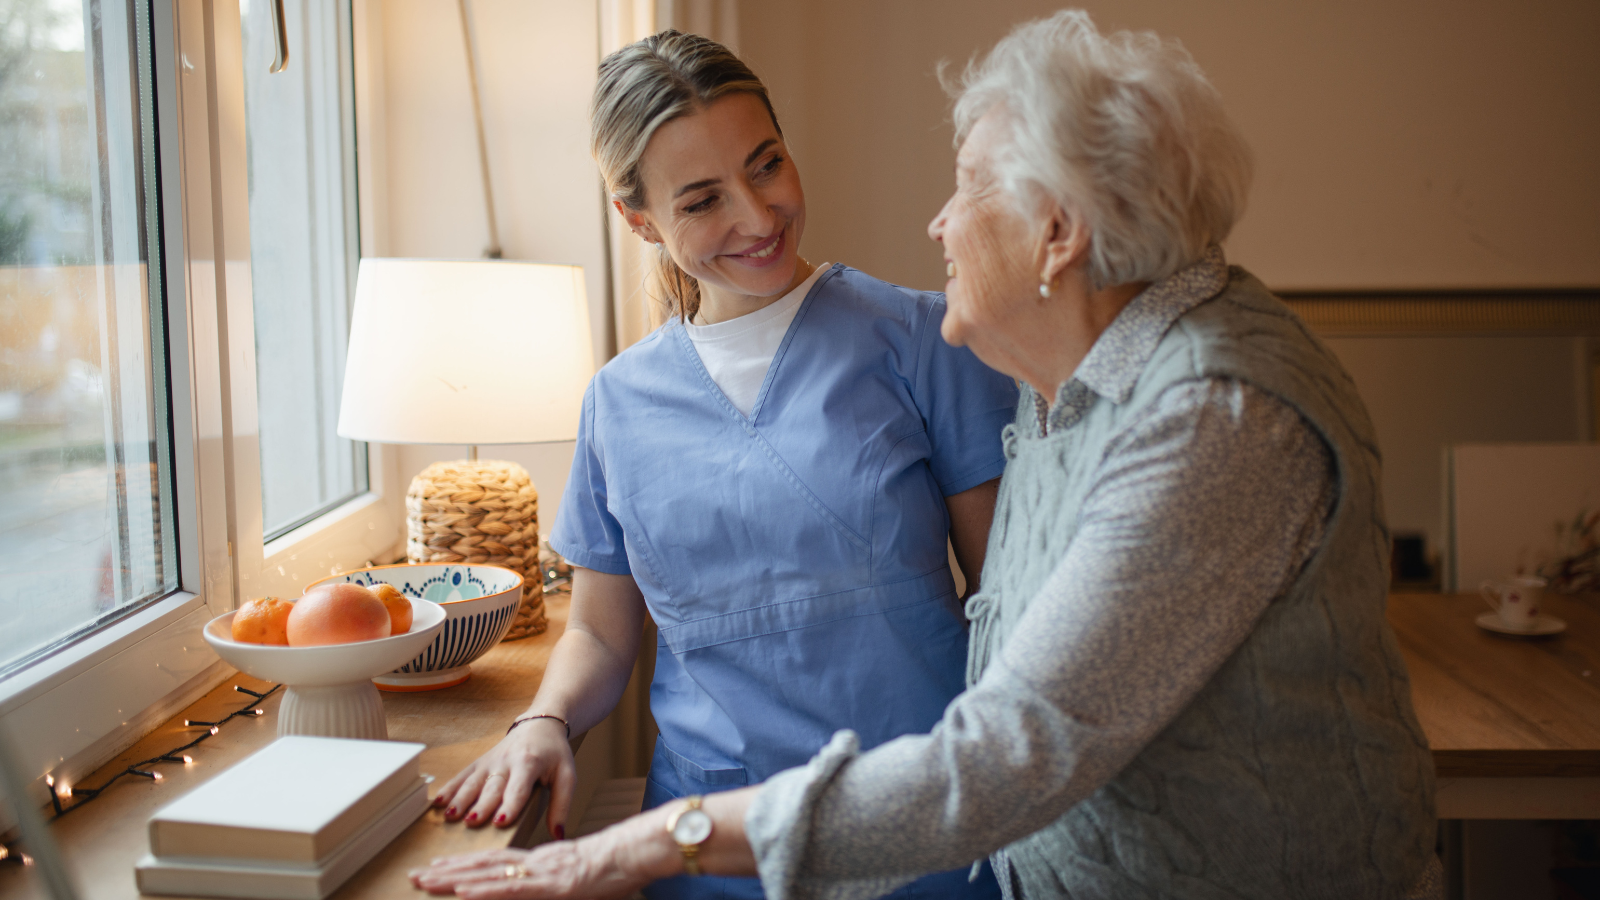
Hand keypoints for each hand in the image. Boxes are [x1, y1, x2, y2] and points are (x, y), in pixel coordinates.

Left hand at [408, 811, 676, 898]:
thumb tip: (539, 888)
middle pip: (485, 866)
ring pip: (490, 875)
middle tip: (415, 875)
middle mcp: (536, 863)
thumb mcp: (581, 881)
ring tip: (425, 880)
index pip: (495, 864)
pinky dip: (484, 889)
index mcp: (542, 862)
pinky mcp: (553, 884)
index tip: (437, 869)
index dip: (464, 866)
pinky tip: (462, 891)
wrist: (640, 852)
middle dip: (447, 871)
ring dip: (454, 878)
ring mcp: (543, 873)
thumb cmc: (618, 868)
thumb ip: (556, 884)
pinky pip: (513, 889)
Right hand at [432, 718, 573, 830]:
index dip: (510, 804)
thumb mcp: (567, 775)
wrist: (540, 725)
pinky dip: (450, 788)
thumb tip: (558, 834)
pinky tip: (438, 802)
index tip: (500, 821)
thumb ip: (562, 805)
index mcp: (530, 764)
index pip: (519, 788)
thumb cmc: (554, 754)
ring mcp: (490, 761)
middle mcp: (507, 762)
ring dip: (460, 798)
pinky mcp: (480, 762)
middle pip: (492, 787)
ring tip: (450, 815)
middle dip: (481, 805)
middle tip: (471, 822)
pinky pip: (463, 775)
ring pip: (473, 781)